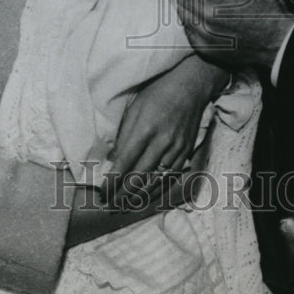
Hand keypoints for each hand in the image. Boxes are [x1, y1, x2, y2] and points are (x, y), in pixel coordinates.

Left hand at [104, 54, 226, 199]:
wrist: (190, 87)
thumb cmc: (157, 93)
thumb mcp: (135, 108)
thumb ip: (124, 135)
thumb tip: (112, 158)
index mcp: (144, 129)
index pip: (124, 163)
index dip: (112, 182)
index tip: (102, 194)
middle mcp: (161, 142)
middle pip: (139, 177)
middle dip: (123, 195)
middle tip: (110, 206)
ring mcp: (176, 148)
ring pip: (156, 181)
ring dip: (139, 197)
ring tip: (125, 206)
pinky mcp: (186, 151)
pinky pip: (170, 176)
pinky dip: (157, 189)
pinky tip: (147, 196)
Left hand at [165, 0, 293, 70]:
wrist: (274, 40)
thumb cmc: (260, 6)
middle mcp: (207, 13)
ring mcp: (204, 33)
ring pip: (180, 11)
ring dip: (187, 4)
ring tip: (206, 3)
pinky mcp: (204, 48)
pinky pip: (187, 30)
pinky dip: (193, 22)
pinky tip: (208, 20)